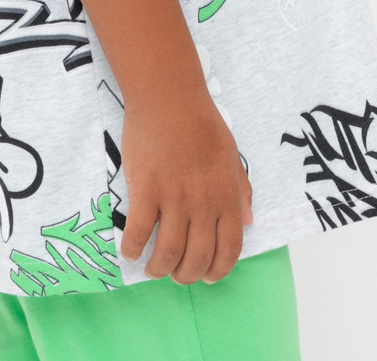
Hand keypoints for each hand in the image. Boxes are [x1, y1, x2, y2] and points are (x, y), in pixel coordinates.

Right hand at [119, 91, 253, 284]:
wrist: (169, 98)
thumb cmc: (202, 123)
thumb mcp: (231, 156)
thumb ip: (240, 190)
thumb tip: (247, 221)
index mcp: (226, 196)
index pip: (229, 249)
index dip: (219, 270)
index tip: (207, 278)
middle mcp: (203, 203)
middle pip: (197, 258)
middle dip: (187, 275)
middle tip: (177, 274)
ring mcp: (174, 198)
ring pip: (168, 253)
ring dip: (160, 269)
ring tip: (153, 268)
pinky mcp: (146, 190)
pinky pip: (138, 233)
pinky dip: (132, 249)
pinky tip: (129, 251)